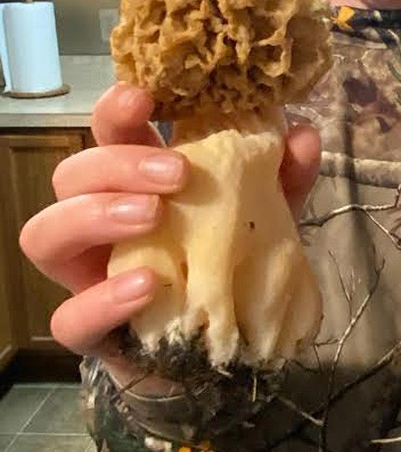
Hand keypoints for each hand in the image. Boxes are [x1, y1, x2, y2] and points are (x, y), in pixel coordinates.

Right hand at [19, 83, 320, 388]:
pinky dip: (104, 299)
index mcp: (136, 184)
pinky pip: (69, 318)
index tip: (144, 97)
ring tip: (151, 216)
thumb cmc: (231, 269)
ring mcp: (88, 277)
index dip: (116, 110)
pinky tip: (149, 285)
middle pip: (71, 175)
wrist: (220, 354)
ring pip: (45, 234)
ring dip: (94, 215)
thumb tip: (303, 134)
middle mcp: (100, 224)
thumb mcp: (265, 219)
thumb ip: (283, 179)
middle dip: (116, 163)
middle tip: (176, 172)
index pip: (109, 134)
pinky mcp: (92, 333)